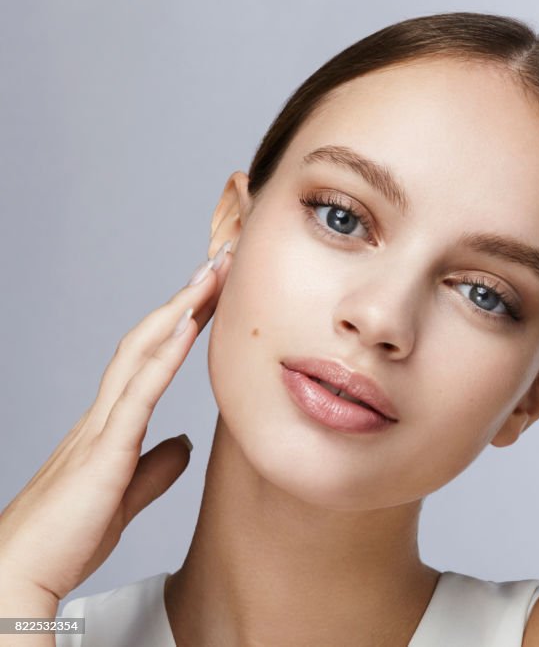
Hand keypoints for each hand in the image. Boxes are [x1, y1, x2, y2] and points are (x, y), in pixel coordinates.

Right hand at [0, 240, 233, 605]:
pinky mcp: (104, 450)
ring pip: (142, 351)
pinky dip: (165, 354)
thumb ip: (155, 468)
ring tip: (211, 274)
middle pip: (147, 339)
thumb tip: (183, 444)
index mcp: (109, 425)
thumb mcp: (126, 495)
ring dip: (179, 309)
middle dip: (185, 298)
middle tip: (219, 262)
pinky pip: (140, 391)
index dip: (180, 322)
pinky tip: (188, 324)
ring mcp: (100, 427)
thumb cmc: (65, 539)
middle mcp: (102, 415)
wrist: (19, 575)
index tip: (211, 293)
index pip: (149, 357)